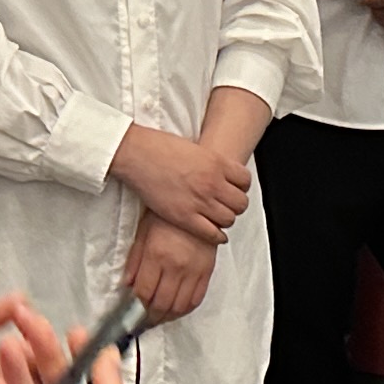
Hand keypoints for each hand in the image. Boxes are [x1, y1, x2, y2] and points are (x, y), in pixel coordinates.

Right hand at [108, 124, 249, 241]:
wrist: (137, 154)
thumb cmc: (160, 148)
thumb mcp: (196, 149)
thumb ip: (213, 164)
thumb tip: (222, 175)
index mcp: (217, 163)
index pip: (246, 181)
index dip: (241, 187)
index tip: (234, 189)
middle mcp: (212, 183)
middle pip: (241, 203)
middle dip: (235, 205)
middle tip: (227, 205)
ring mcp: (199, 201)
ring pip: (229, 219)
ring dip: (226, 219)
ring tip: (217, 217)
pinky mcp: (185, 217)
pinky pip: (212, 233)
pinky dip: (217, 236)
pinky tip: (215, 233)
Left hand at [122, 211, 215, 323]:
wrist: (195, 201)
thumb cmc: (166, 215)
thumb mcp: (143, 233)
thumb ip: (135, 262)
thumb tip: (127, 285)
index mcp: (157, 255)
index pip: (144, 294)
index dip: (135, 309)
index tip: (130, 314)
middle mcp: (176, 266)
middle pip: (161, 304)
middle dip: (149, 318)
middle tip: (141, 322)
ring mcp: (194, 270)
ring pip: (179, 307)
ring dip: (166, 317)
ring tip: (157, 318)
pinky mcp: (207, 271)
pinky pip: (197, 299)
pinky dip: (184, 310)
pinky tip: (176, 310)